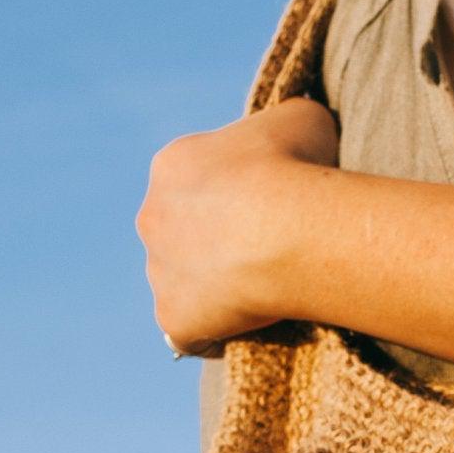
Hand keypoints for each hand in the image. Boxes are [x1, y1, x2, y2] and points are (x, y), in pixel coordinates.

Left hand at [138, 99, 336, 351]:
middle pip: (179, 231)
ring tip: (259, 294)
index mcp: (173, 164)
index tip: (266, 205)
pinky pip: (189, 332)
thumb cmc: (296, 167)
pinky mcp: (172, 318)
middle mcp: (152, 215)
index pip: (196, 180)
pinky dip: (211, 334)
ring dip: (211, 289)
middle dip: (212, 241)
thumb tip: (290, 137)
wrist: (289, 228)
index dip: (232, 194)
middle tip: (263, 251)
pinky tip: (243, 332)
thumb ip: (283, 125)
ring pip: (180, 282)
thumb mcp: (301, 118)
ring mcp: (158, 271)